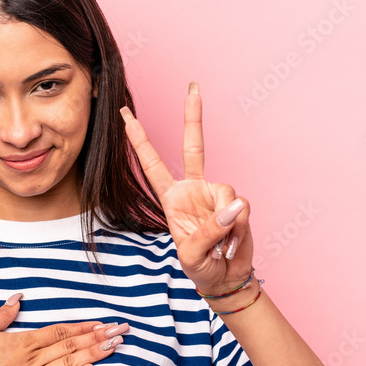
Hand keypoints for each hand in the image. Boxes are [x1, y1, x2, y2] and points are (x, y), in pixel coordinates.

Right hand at [0, 293, 127, 365]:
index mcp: (24, 341)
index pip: (60, 331)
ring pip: (70, 362)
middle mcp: (34, 358)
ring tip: (115, 347)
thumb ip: (2, 315)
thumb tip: (17, 298)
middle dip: (98, 337)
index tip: (101, 323)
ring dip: (93, 354)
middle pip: (71, 345)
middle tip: (120, 331)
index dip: (83, 327)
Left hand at [121, 82, 253, 294]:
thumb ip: (211, 229)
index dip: (139, 140)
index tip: (125, 115)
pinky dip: (238, 230)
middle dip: (193, 116)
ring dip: (226, 224)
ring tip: (219, 246)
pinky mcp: (237, 205)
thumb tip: (234, 205)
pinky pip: (241, 209)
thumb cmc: (200, 267)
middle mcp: (194, 190)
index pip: (152, 164)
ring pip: (226, 192)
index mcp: (172, 198)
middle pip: (194, 147)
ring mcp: (216, 195)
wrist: (225, 278)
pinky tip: (231, 244)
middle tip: (193, 86)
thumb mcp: (193, 254)